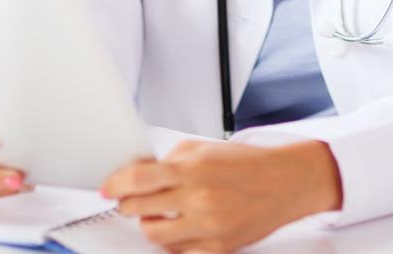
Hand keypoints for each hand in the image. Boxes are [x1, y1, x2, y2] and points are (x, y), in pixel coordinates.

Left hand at [102, 139, 342, 251]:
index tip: (107, 189)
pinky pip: (180, 252)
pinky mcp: (219, 247)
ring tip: (157, 215)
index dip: (115, 185)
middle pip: (140, 209)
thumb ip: (170, 160)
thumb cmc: (245, 164)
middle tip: (129, 202)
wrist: (285, 182)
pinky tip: (178, 230)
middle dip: (128, 205)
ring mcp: (208, 225)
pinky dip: (173, 242)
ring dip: (149, 224)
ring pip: (155, 235)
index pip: (138, 179)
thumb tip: (137, 174)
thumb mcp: (204, 149)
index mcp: (192, 168)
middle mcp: (198, 197)